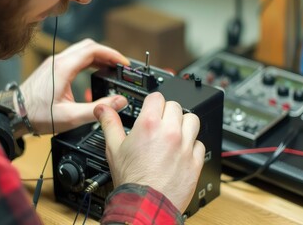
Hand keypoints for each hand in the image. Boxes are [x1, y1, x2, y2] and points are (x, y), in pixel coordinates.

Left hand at [20, 39, 128, 133]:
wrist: (14, 114)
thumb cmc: (38, 115)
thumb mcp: (71, 116)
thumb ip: (97, 109)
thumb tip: (119, 102)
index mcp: (64, 68)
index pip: (93, 50)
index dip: (112, 54)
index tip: (123, 63)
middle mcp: (58, 61)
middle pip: (88, 46)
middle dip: (107, 54)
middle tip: (119, 66)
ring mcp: (53, 62)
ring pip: (80, 50)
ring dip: (97, 56)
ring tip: (110, 69)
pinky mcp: (51, 67)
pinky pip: (73, 57)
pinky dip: (88, 61)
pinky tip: (93, 71)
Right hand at [94, 92, 204, 211]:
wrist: (145, 204)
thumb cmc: (131, 179)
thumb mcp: (114, 148)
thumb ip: (109, 123)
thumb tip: (102, 109)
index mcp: (149, 124)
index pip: (157, 97)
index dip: (152, 102)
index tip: (151, 109)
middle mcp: (170, 132)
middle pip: (176, 106)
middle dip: (167, 113)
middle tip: (160, 124)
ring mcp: (185, 146)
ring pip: (192, 120)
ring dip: (183, 125)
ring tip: (173, 135)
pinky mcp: (195, 161)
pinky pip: (199, 144)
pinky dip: (192, 146)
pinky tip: (181, 152)